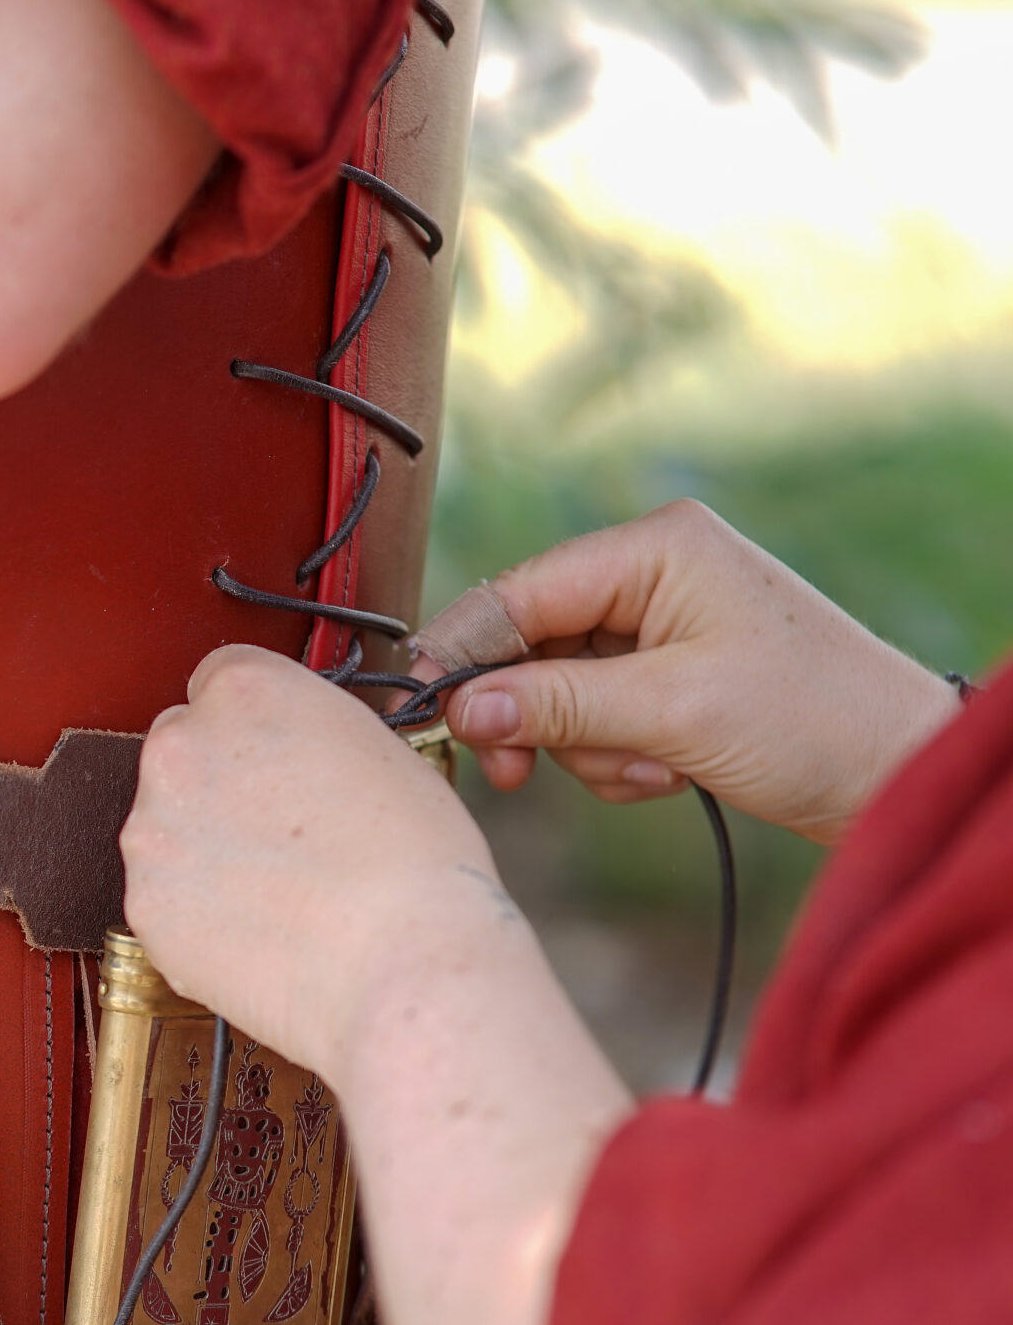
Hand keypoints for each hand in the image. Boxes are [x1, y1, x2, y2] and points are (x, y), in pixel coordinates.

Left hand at [120, 644, 521, 1081]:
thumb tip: (289, 752)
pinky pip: (166, 896)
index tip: (272, 755)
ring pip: (167, 825)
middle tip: (281, 830)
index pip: (220, 678)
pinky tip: (259, 927)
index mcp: (243, 690)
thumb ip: (308, 731)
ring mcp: (153, 828)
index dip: (253, 725)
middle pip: (183, 748)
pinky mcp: (145, 903)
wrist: (402, 962)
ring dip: (205, 847)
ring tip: (279, 889)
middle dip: (219, 782)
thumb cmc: (413, 862)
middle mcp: (181, 746)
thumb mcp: (377, 748)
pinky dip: (198, 910)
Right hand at [433, 499, 961, 842]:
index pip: (519, 593)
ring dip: (586, 744)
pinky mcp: (673, 667)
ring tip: (650, 770)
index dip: (464, 653)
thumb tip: (458, 710)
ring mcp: (664, 619)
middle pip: (532, 641)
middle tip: (513, 776)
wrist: (903, 771)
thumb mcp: (670, 714)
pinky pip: (598, 709)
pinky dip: (616, 752)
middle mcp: (653, 570)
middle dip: (535, 714)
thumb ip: (555, 706)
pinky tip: (666, 771)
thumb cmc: (812, 722)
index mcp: (654, 548)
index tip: (422, 713)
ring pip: (560, 685)